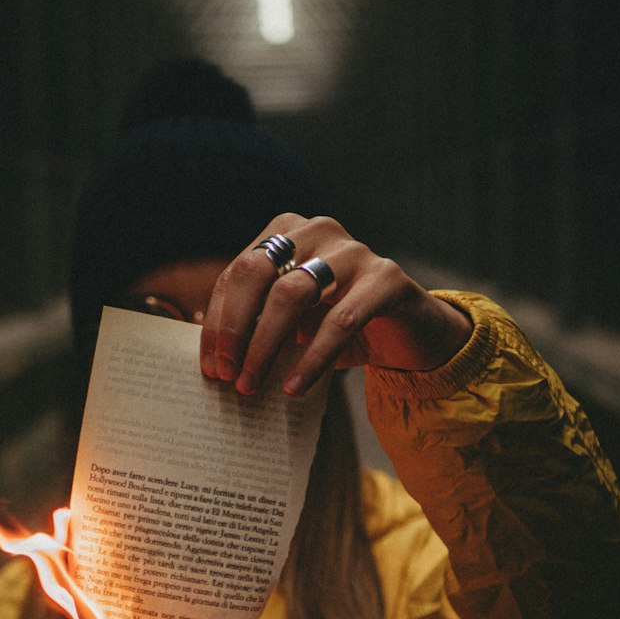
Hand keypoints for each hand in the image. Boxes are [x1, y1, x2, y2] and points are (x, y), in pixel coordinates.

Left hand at [200, 214, 472, 395]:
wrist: (408, 333)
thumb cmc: (340, 324)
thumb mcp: (293, 323)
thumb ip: (256, 325)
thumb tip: (210, 356)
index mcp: (286, 232)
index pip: (237, 274)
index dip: (219, 322)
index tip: (211, 366)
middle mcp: (318, 231)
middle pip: (257, 273)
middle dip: (235, 329)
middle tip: (227, 375)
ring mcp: (354, 250)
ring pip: (292, 293)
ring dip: (265, 345)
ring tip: (252, 385)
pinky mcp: (387, 278)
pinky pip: (341, 321)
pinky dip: (312, 358)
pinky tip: (294, 387)